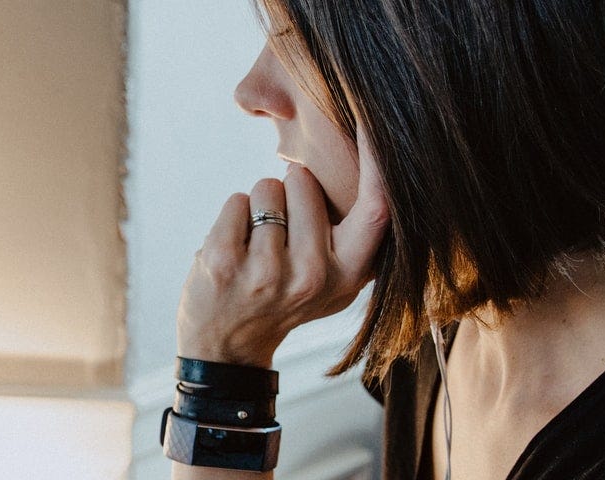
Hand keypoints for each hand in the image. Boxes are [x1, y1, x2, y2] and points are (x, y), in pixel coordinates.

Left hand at [176, 131, 390, 367]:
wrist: (227, 347)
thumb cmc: (286, 299)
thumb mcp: (335, 279)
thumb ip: (356, 233)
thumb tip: (380, 160)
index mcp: (350, 274)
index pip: (377, 206)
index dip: (378, 159)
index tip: (374, 118)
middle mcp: (314, 275)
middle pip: (304, 181)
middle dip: (290, 190)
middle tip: (282, 237)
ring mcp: (267, 272)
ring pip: (267, 187)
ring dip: (259, 206)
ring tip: (257, 247)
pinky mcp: (225, 262)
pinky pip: (237, 201)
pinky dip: (232, 216)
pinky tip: (234, 251)